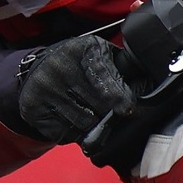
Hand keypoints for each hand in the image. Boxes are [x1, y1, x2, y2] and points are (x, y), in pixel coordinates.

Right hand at [11, 34, 135, 143]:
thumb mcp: (102, 56)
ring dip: (91, 125)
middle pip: (96, 104)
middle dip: (108, 113)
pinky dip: (72, 132)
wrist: (38, 69)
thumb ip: (124, 70)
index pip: (101, 74)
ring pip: (82, 122)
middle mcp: (59, 66)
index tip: (126, 109)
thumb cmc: (80, 65)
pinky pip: (64, 133)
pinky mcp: (32, 108)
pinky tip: (69, 117)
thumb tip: (150, 88)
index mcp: (82, 49)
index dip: (116, 94)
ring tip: (88, 112)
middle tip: (110, 112)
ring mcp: (44, 88)